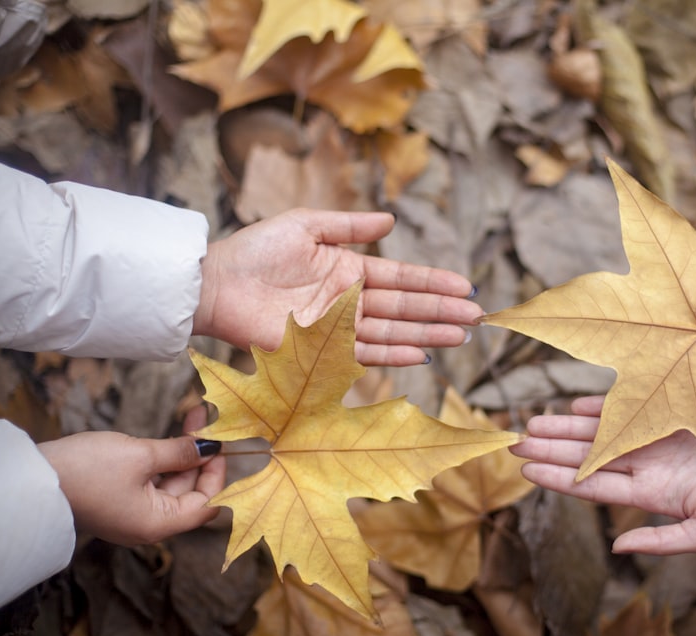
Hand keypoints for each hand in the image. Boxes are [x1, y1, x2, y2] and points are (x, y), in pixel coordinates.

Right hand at [36, 406, 225, 545]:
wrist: (34, 479)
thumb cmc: (87, 470)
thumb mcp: (140, 455)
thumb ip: (179, 452)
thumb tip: (209, 448)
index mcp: (159, 523)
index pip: (207, 504)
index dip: (218, 474)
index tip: (221, 444)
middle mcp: (148, 525)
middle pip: (190, 492)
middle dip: (200, 456)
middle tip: (206, 420)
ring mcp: (132, 514)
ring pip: (171, 484)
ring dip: (182, 454)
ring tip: (192, 418)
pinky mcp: (118, 501)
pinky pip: (151, 483)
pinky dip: (163, 460)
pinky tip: (169, 438)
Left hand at [194, 209, 482, 365]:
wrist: (217, 284)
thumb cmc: (256, 250)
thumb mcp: (306, 225)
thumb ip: (350, 226)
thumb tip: (392, 220)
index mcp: (348, 270)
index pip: (401, 278)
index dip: (433, 283)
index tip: (465, 287)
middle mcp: (349, 301)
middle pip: (405, 307)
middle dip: (441, 311)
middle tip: (478, 316)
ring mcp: (338, 327)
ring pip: (393, 331)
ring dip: (427, 334)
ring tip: (461, 335)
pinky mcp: (322, 351)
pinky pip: (365, 354)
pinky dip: (394, 354)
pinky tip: (422, 355)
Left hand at [511, 396, 695, 553]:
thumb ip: (660, 541)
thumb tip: (618, 548)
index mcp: (651, 492)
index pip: (592, 485)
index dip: (558, 478)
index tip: (525, 471)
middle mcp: (647, 462)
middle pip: (587, 454)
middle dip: (551, 448)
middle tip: (515, 442)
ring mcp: (657, 435)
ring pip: (601, 429)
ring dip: (567, 425)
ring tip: (534, 421)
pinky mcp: (674, 410)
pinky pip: (632, 403)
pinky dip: (604, 402)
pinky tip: (577, 403)